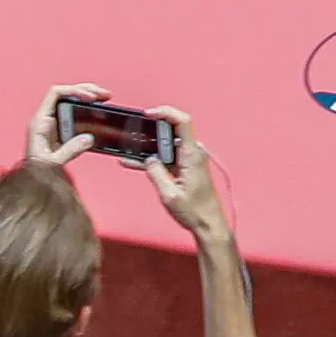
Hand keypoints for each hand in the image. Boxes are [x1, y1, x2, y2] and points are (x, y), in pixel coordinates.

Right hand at [143, 108, 231, 241]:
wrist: (208, 223)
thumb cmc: (194, 211)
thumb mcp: (169, 194)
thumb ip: (156, 173)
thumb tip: (148, 159)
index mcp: (192, 155)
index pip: (183, 122)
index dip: (166, 113)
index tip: (148, 114)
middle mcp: (192, 153)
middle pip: (172, 131)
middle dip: (151, 129)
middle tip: (132, 133)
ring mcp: (189, 159)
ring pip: (166, 145)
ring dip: (148, 146)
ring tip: (128, 150)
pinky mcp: (185, 167)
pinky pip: (166, 157)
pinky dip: (152, 158)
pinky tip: (133, 162)